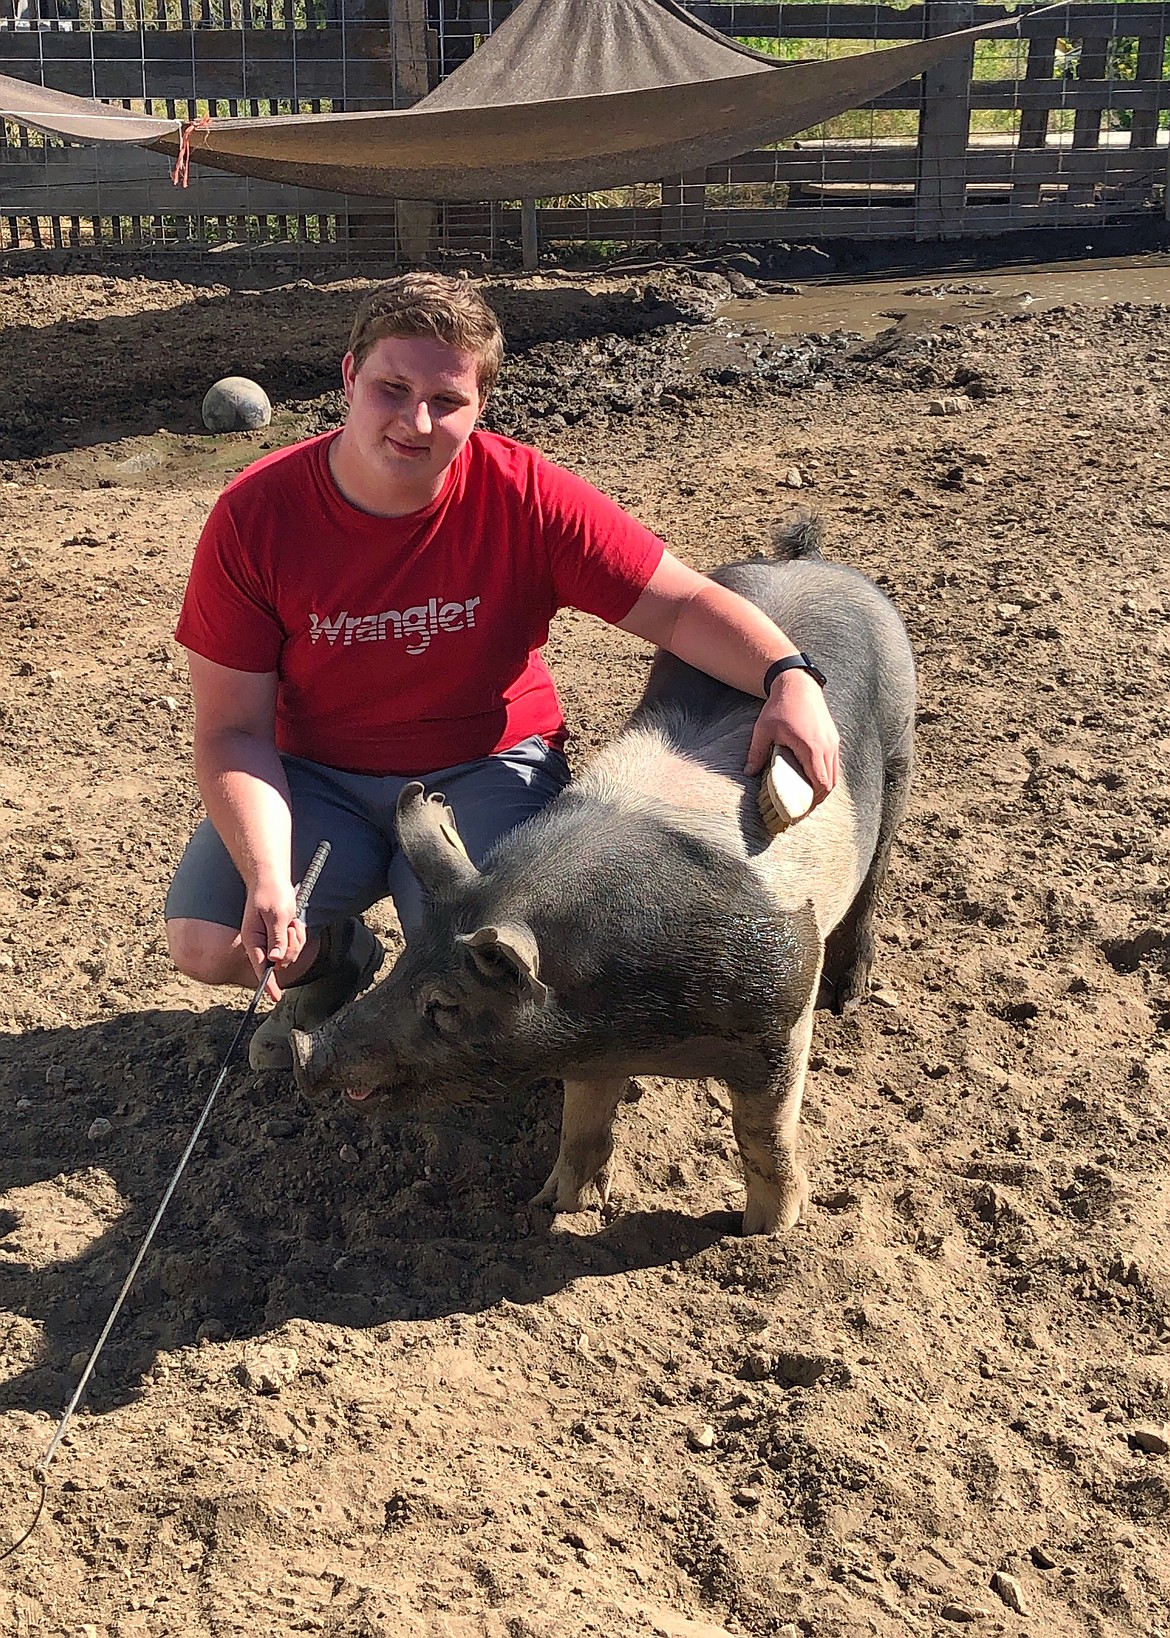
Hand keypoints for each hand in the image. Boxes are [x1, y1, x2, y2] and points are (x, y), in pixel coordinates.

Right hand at [241, 877, 306, 1000]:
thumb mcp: (277, 915)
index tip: (275, 996)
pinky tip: (293, 922)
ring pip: (290, 954)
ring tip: (291, 921)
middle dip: (292, 947)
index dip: (268, 983)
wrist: (271, 878)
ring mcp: (270, 940)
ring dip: (296, 939)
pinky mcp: (279, 936)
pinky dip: (298, 934)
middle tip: (291, 927)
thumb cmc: (271, 893)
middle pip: (282, 962)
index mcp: (253, 940)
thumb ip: (277, 938)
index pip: (261, 967)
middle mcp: (260, 943)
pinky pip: (294, 944)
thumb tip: (275, 960)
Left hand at [745, 668, 839, 804]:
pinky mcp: (833, 738)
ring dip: (823, 788)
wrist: (798, 683)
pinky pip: (834, 764)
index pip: (820, 783)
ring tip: (807, 797)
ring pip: (834, 775)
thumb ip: (756, 753)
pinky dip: (826, 775)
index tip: (800, 811)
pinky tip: (812, 779)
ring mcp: (833, 742)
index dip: (812, 801)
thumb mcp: (764, 730)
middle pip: (830, 784)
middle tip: (802, 809)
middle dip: (818, 799)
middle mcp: (827, 747)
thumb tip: (747, 773)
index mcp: (811, 748)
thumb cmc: (780, 705)